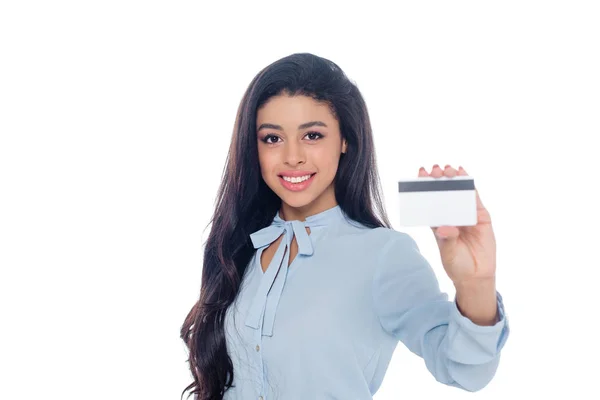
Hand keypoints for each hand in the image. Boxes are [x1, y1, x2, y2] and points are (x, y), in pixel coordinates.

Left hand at [418, 165, 495, 284]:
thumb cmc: (457, 263)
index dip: (425, 187)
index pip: (429, 201)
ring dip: (454, 179)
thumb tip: (444, 228)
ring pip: (459, 193)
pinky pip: (475, 199)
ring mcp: (467, 215)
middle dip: (439, 180)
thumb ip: (448, 239)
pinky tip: (465, 174)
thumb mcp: (449, 252)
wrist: (476, 275)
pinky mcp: (481, 217)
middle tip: (435, 169)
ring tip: (449, 169)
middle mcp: (451, 216)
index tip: (420, 173)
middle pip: (444, 194)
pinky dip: (470, 187)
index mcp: (438, 222)